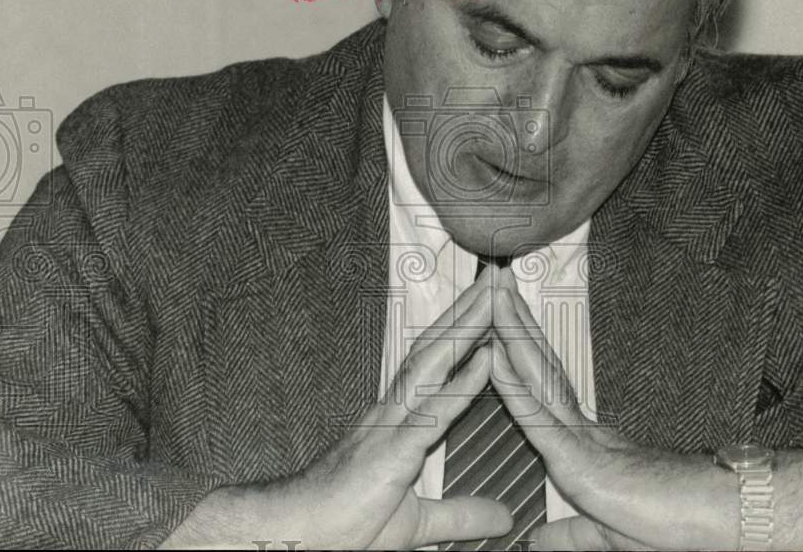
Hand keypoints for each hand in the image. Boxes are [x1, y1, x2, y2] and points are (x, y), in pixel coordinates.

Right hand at [169, 271, 514, 549]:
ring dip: (468, 328)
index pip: (437, 364)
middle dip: (468, 311)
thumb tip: (503, 517)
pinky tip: (486, 358)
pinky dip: (462, 382)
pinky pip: (434, 409)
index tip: (490, 303)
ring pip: (435, 363)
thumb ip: (461, 514)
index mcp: (400, 420)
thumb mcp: (418, 523)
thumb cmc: (346, 527)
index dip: (464, 332)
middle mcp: (395, 410)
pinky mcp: (393, 450)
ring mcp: (392, 425)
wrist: (299, 536)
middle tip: (498, 276)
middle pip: (437, 348)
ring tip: (495, 298)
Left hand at [488, 280, 726, 549]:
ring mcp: (579, 440)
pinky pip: (540, 418)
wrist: (715, 524)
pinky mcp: (581, 460)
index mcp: (580, 444)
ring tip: (493, 297)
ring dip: (510, 336)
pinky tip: (496, 357)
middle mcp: (577, 431)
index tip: (497, 322)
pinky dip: (515, 387)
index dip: (518, 352)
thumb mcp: (601, 534)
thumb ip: (568, 536)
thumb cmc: (670, 526)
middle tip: (492, 281)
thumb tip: (538, 542)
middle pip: (537, 368)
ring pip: (536, 379)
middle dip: (512, 324)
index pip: (540, 388)